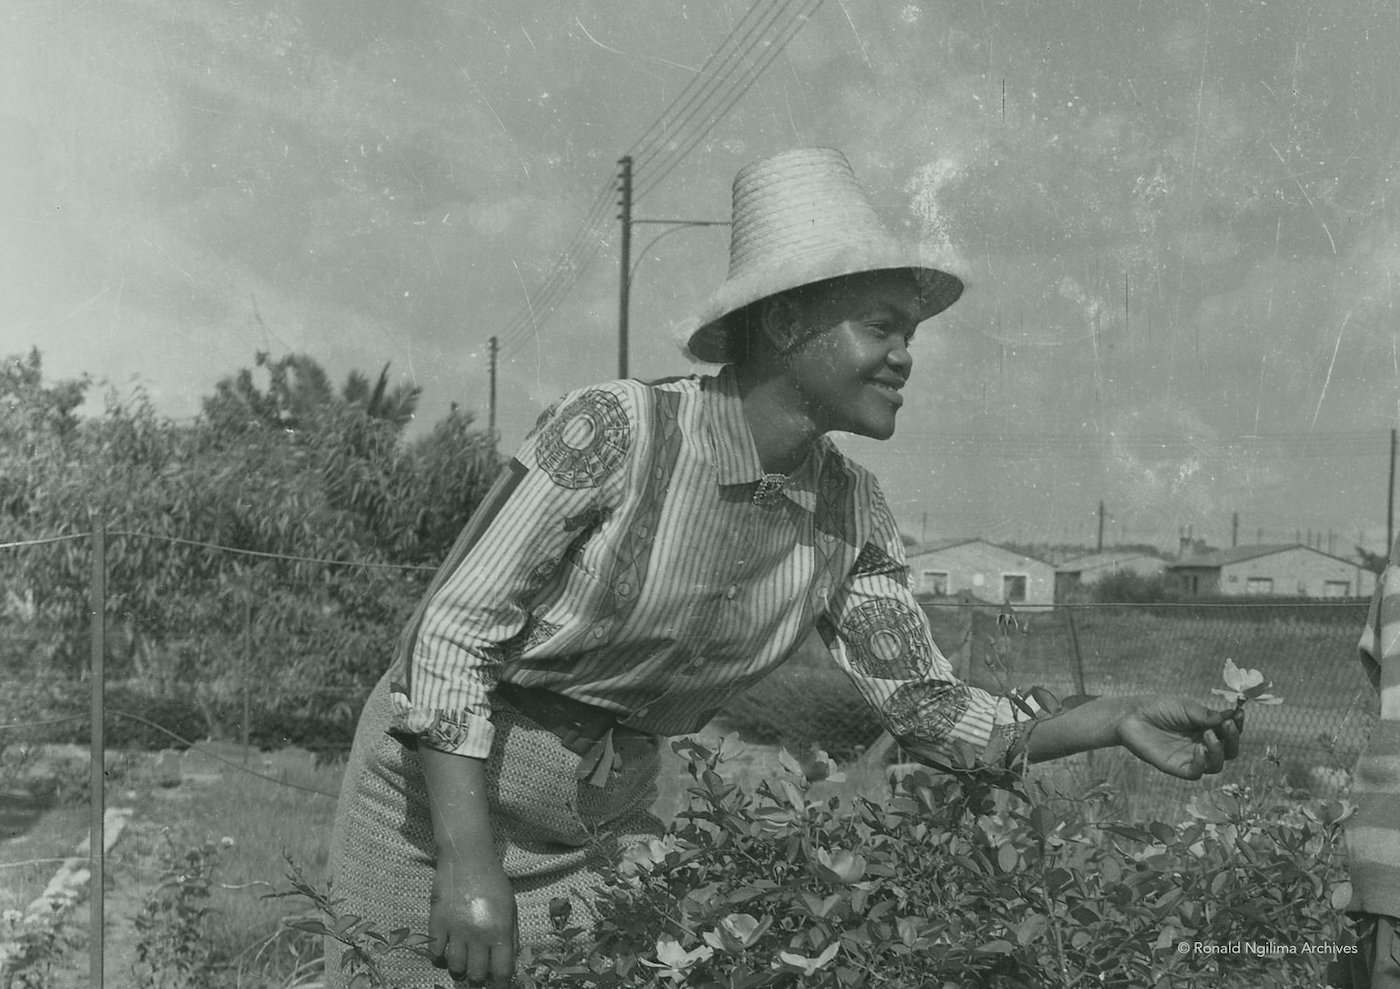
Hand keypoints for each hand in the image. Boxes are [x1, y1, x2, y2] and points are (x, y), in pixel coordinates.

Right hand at [429, 853, 516, 985]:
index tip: (498, 986)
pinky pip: (435, 952)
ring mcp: (455, 930)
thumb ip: (510, 936)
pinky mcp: (437, 923)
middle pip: (477, 974)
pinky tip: (446, 950)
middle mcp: (478, 934)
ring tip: (463, 961)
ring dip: (460, 969)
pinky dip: (440, 956)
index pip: (501, 971)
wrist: (467, 858)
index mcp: (500, 930)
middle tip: (479, 974)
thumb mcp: (510, 907)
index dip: (500, 984)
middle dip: (479, 978)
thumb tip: (508, 961)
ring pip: (455, 967)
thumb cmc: (493, 882)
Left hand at [1116, 697, 1243, 779]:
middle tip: (1227, 725)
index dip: (1237, 724)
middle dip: (1233, 739)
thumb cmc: (1158, 708)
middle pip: (1229, 750)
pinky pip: (1196, 773)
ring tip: (1208, 735)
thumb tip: (1228, 718)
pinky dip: (1202, 763)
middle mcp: (1202, 744)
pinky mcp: (1176, 767)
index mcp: (1206, 728)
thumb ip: (1205, 714)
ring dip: (1219, 751)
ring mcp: (1190, 757)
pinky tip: (1198, 749)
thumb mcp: (1184, 707)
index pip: (1229, 731)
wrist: (1130, 716)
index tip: (1239, 713)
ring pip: (1217, 764)